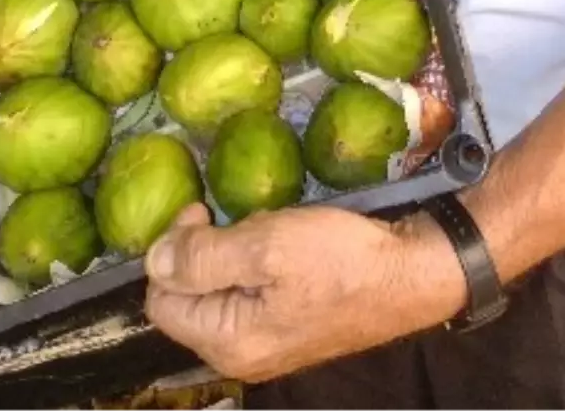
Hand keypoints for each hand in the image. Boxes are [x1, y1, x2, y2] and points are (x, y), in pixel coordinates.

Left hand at [144, 202, 465, 383]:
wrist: (412, 274)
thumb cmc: (340, 259)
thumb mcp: (268, 245)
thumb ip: (205, 256)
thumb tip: (152, 259)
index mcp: (227, 342)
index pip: (161, 300)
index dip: (171, 250)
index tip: (202, 209)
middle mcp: (241, 356)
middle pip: (189, 300)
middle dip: (203, 252)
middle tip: (237, 216)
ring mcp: (267, 346)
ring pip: (220, 294)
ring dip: (231, 254)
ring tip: (264, 226)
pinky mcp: (290, 328)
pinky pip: (249, 296)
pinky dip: (255, 265)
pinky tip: (281, 241)